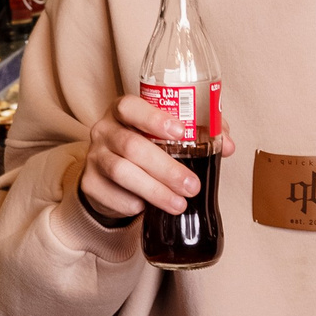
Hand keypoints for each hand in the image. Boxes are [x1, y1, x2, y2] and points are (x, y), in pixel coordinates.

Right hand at [79, 94, 236, 222]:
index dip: (154, 118)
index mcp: (123, 111)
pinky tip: (146, 209)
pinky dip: (131, 204)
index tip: (181, 132)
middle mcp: (104, 130)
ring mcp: (94, 157)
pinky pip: (109, 195)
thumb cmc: (146, 146)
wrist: (109, 175)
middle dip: (165, 168)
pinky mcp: (89, 183)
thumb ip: (198, 132)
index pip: (131, 107)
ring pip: (121, 172)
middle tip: (192, 185)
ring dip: (154, 190)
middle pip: (131, 146)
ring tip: (179, 204)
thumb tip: (226, 144)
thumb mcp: (166, 135)